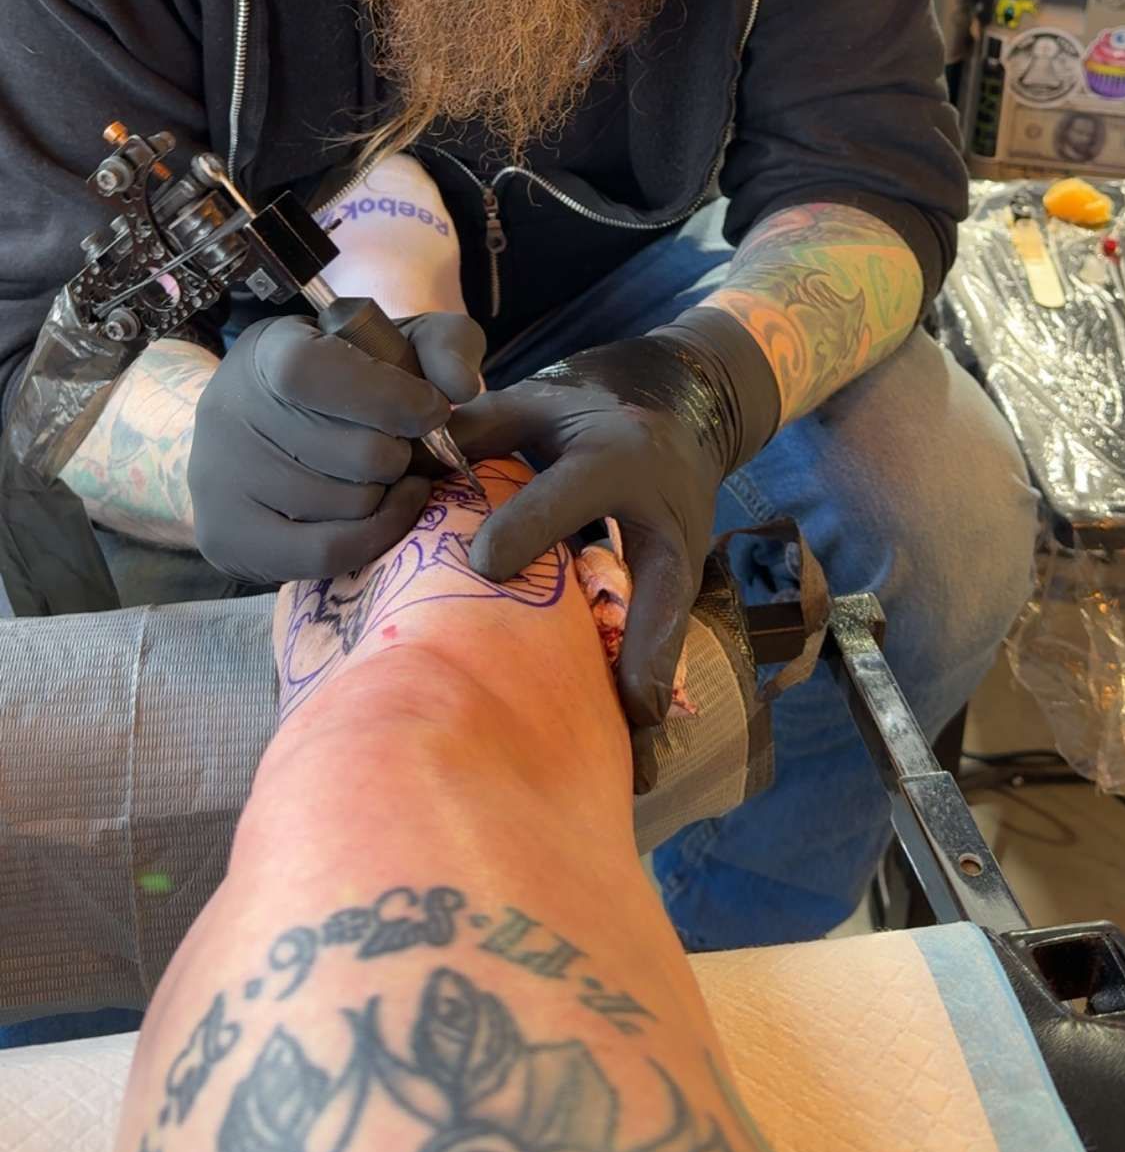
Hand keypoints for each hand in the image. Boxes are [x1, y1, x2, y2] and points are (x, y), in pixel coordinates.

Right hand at [188, 310, 485, 581]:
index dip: (387, 396)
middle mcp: (228, 412)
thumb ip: (444, 343)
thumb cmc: (351, 380)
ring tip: (380, 472)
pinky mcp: (227, 536)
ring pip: (349, 505)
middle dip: (400, 452)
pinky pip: (326, 553)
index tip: (435, 409)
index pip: (311, 373)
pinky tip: (393, 507)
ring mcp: (220, 480)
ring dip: (388, 492)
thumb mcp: (400, 341)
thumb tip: (460, 387)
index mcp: (267, 350)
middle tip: (400, 443)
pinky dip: (377, 534)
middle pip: (352, 454)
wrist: (268, 427)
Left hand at [448, 310, 778, 728]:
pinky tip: (634, 741)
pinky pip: (666, 632)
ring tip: (638, 753)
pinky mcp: (685, 575)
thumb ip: (482, 430)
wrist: (687, 401)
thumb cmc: (595, 404)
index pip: (568, 494)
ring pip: (672, 619)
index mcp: (617, 453)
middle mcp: (659, 509)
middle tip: (608, 703)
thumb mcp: (543, 398)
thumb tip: (411, 468)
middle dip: (633, 642)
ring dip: (653, 680)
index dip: (525, 526)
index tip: (480, 563)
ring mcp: (682, 549)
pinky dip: (650, 681)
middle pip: (656, 580)